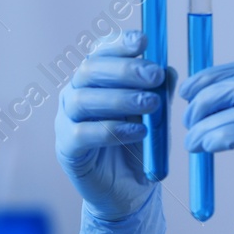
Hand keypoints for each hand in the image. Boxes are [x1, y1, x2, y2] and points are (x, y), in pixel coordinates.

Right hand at [55, 30, 174, 233]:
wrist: (129, 192)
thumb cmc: (138, 147)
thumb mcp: (155, 116)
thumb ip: (159, 92)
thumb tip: (168, 70)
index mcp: (94, 81)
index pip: (99, 52)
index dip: (118, 43)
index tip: (143, 41)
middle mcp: (75, 95)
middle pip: (89, 70)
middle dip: (124, 69)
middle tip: (154, 76)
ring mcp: (66, 121)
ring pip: (83, 99)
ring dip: (120, 98)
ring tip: (151, 105)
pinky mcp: (67, 148)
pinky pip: (84, 133)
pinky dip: (113, 130)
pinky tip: (138, 132)